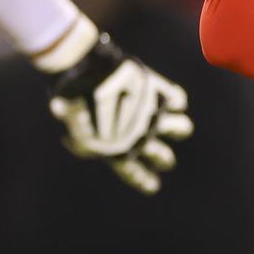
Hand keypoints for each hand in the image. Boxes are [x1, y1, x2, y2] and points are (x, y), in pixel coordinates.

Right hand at [48, 35, 194, 193]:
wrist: (83, 68)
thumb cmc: (75, 100)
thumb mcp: (73, 125)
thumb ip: (79, 140)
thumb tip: (75, 143)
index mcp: (118, 147)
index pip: (134, 172)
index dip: (144, 180)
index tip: (153, 186)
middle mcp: (137, 133)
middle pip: (164, 156)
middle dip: (165, 157)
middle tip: (160, 153)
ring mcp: (149, 113)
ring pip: (180, 128)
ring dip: (179, 128)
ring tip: (168, 122)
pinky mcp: (156, 90)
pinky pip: (178, 99)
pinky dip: (177, 100)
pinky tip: (170, 100)